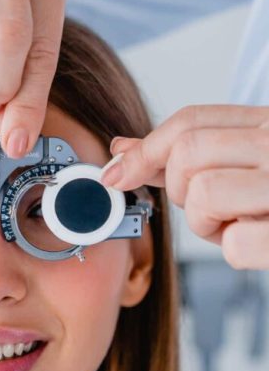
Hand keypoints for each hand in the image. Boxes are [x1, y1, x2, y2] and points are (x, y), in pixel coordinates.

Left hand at [102, 105, 268, 269]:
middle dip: (182, 190)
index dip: (144, 149)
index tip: (117, 173)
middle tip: (214, 205)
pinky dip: (240, 250)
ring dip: (209, 223)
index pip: (192, 120)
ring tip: (244, 221)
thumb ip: (187, 153)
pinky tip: (264, 240)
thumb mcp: (249, 160)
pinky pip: (236, 243)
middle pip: (187, 155)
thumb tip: (122, 149)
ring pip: (203, 195)